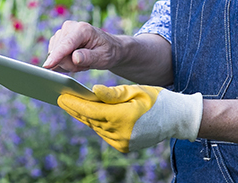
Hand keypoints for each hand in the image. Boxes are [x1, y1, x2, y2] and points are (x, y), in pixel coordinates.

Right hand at [42, 21, 123, 72]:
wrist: (109, 48)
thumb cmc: (108, 52)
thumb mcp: (103, 57)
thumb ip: (89, 57)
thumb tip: (75, 57)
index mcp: (82, 29)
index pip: (66, 45)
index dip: (56, 56)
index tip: (47, 66)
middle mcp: (69, 27)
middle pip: (59, 53)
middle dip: (71, 64)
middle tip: (86, 64)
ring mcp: (62, 33)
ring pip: (55, 56)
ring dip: (68, 64)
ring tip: (83, 61)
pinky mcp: (58, 40)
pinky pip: (54, 57)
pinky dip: (64, 62)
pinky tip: (76, 59)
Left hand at [58, 84, 202, 152]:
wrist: (176, 119)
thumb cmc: (156, 100)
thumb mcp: (135, 91)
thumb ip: (113, 93)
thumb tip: (92, 92)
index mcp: (123, 117)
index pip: (91, 111)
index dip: (74, 104)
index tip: (61, 96)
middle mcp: (120, 133)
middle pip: (90, 120)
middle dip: (75, 109)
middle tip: (61, 98)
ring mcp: (122, 142)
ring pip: (96, 127)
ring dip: (85, 117)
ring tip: (73, 105)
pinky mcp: (124, 146)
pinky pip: (104, 133)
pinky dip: (97, 124)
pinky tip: (89, 115)